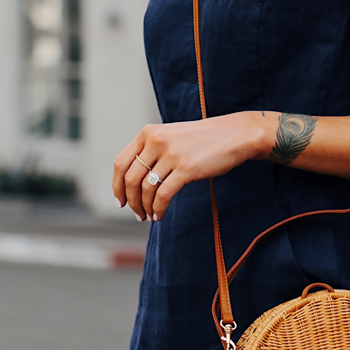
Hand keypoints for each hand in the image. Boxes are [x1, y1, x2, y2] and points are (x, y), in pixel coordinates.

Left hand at [112, 113, 271, 220]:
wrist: (233, 135)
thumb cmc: (202, 140)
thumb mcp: (171, 138)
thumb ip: (152, 152)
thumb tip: (133, 183)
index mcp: (148, 133)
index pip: (120, 163)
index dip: (116, 186)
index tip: (120, 201)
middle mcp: (156, 141)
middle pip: (130, 179)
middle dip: (131, 201)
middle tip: (137, 214)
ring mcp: (171, 154)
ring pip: (146, 189)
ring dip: (144, 208)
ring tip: (150, 217)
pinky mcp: (186, 168)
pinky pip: (163, 195)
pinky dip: (158, 209)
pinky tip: (159, 215)